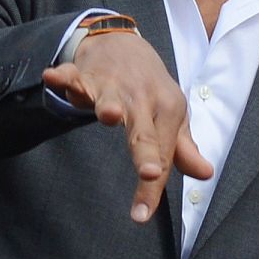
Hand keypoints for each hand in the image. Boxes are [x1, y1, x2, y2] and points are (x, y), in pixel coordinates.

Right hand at [41, 32, 213, 222]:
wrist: (124, 42)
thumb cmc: (149, 87)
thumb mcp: (171, 115)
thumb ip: (182, 148)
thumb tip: (206, 174)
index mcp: (166, 109)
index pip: (162, 155)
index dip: (151, 188)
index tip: (142, 215)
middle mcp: (142, 97)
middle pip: (144, 131)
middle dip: (146, 153)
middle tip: (150, 174)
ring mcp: (114, 84)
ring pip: (110, 98)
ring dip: (109, 105)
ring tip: (109, 115)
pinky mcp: (87, 73)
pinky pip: (74, 75)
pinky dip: (64, 76)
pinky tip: (52, 77)